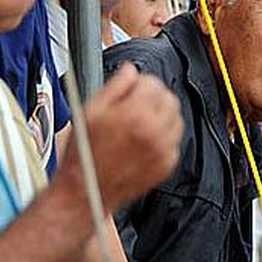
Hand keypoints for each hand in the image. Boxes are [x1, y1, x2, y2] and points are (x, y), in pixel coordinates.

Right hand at [65, 64, 181, 210]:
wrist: (86, 191)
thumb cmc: (84, 155)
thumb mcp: (90, 111)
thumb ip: (115, 86)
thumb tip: (130, 70)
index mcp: (136, 115)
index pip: (154, 83)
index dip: (139, 83)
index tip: (131, 90)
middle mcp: (154, 132)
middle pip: (169, 98)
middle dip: (153, 97)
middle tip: (134, 106)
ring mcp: (164, 150)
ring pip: (176, 118)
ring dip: (161, 116)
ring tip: (138, 124)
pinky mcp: (167, 164)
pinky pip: (174, 140)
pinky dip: (163, 137)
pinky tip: (142, 142)